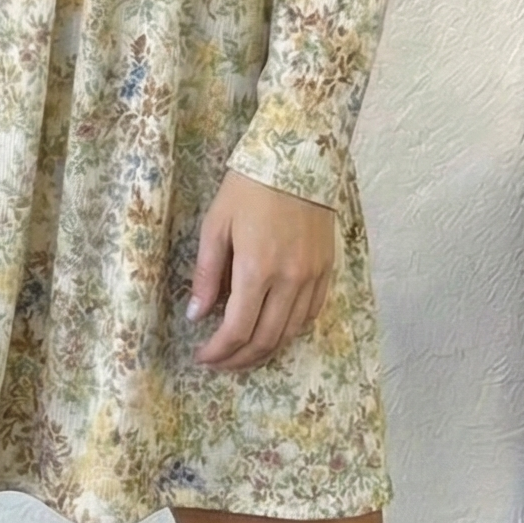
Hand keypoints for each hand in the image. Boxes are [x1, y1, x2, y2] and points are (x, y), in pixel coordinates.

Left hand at [187, 168, 335, 370]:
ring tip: (242, 355)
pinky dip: (290, 331)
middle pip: (266, 340)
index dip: (218, 352)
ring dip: (265, 351)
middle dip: (239, 360)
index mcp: (257, 268)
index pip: (237, 330)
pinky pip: (311, 314)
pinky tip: (273, 331)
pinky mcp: (327, 269)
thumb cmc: (249, 187)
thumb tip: (196, 316)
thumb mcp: (216, 225)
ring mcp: (313, 276)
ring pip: (291, 333)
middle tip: (219, 364)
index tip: (202, 357)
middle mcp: (290, 279)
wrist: (298, 158)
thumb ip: (207, 274)